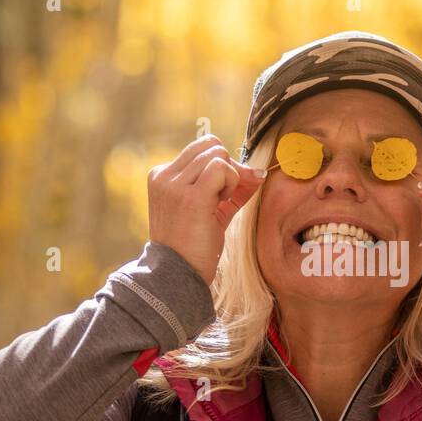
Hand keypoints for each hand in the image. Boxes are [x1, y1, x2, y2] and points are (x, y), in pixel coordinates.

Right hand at [148, 134, 265, 284]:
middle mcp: (164, 176)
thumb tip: (259, 171)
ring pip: (218, 155)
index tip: (226, 189)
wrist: (179, 273)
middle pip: (211, 147)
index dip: (222, 163)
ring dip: (230, 177)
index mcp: (161, 176)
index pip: (200, 149)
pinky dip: (232, 181)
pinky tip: (225, 202)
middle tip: (226, 196)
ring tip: (221, 203)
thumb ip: (231, 187)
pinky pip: (221, 168)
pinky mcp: (190, 196)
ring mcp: (175, 185)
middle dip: (229, 167)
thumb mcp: (210, 209)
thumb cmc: (193, 245)